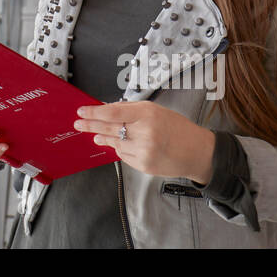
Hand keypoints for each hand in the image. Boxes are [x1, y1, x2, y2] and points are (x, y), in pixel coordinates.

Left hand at [74, 101, 215, 183]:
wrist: (197, 151)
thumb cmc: (177, 128)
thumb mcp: (155, 111)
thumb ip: (131, 111)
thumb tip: (106, 112)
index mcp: (147, 113)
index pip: (112, 112)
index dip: (93, 112)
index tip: (82, 111)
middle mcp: (145, 131)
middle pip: (108, 128)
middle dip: (90, 125)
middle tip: (78, 124)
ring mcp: (144, 150)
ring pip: (115, 143)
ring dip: (104, 138)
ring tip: (96, 135)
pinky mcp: (144, 165)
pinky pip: (124, 155)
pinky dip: (121, 149)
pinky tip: (122, 145)